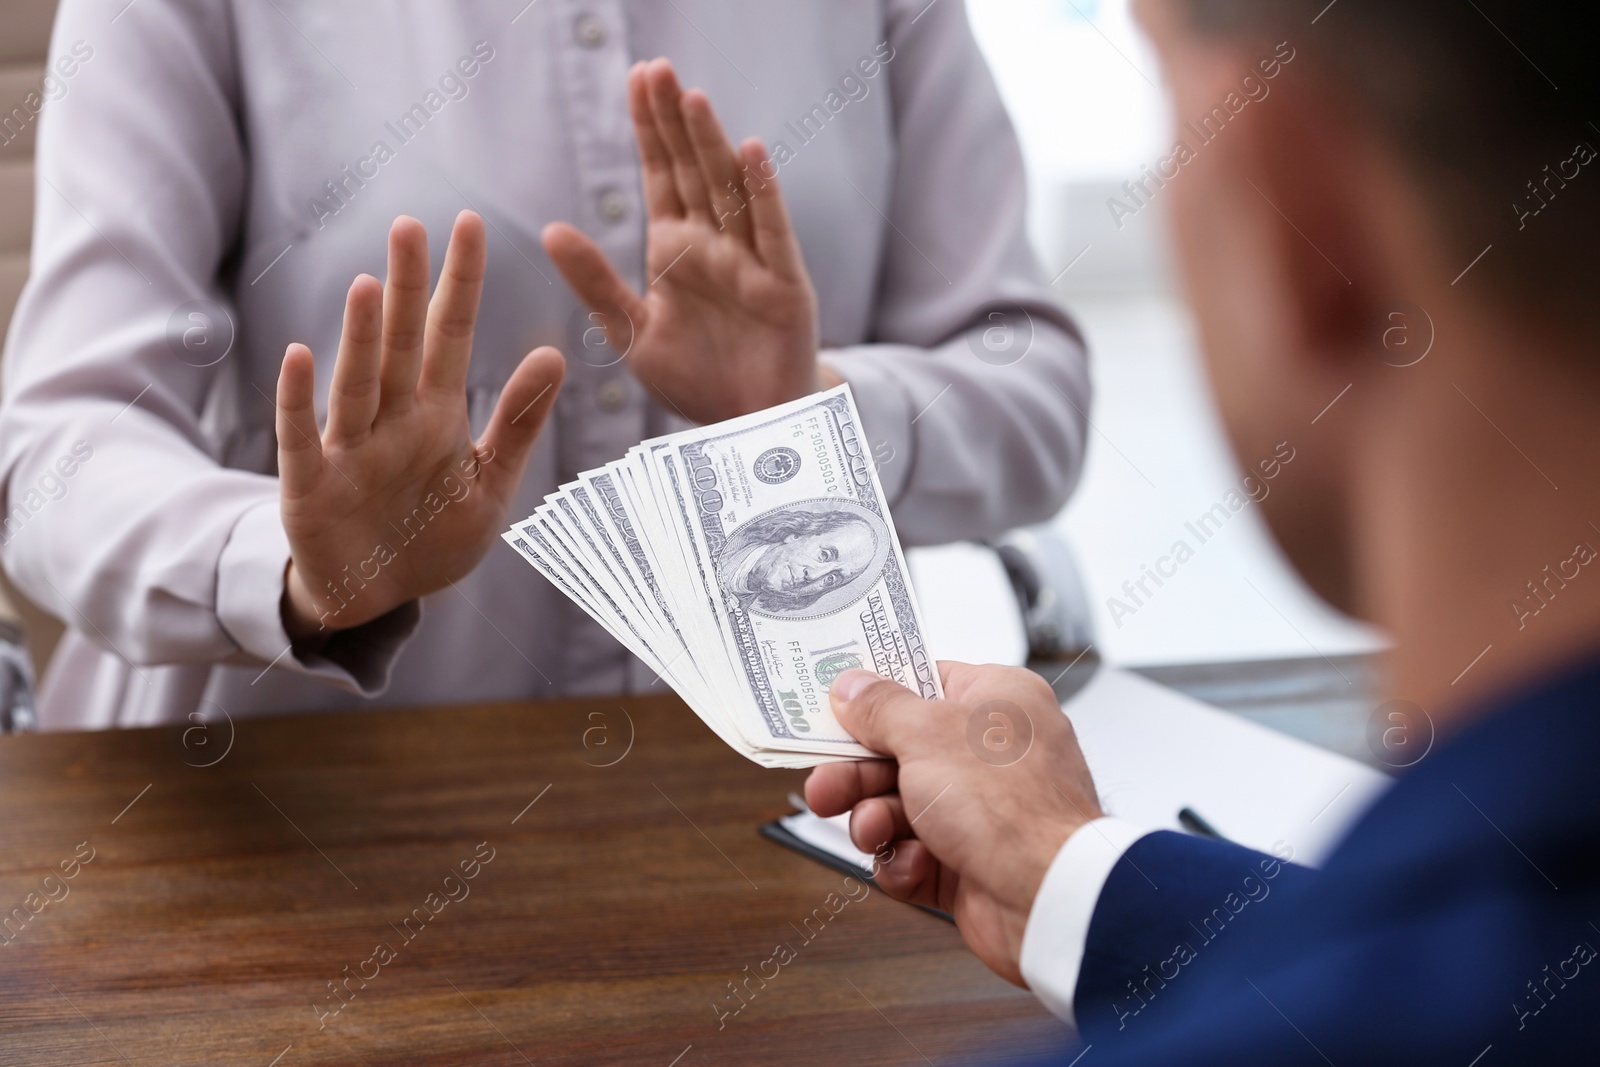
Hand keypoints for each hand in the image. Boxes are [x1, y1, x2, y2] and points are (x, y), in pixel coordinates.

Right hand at [276, 212, 565, 639]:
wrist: (378, 599)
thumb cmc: (431, 537)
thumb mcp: (489, 485)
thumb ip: (517, 423)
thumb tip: (555, 353)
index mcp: (436, 416)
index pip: (451, 336)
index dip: (460, 283)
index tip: (470, 224)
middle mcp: (391, 421)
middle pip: (402, 344)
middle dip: (408, 288)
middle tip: (410, 225)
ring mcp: (349, 450)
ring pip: (357, 383)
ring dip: (362, 337)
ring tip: (371, 286)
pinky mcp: (311, 486)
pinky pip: (302, 437)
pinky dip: (298, 400)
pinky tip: (298, 356)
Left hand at [542, 58, 823, 424]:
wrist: (748, 429)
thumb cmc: (696, 379)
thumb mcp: (632, 332)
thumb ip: (595, 281)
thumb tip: (551, 228)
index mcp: (676, 250)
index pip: (661, 176)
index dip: (650, 130)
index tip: (637, 78)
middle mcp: (714, 246)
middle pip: (692, 171)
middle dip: (675, 121)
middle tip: (657, 68)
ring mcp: (751, 262)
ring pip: (728, 192)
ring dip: (711, 145)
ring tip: (692, 98)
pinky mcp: (783, 287)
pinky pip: (771, 233)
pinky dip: (763, 194)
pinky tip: (750, 152)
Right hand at [805, 663, 1102, 986]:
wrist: (1050, 899)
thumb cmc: (1007, 805)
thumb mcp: (926, 734)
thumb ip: (880, 708)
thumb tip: (851, 686)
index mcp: (996, 700)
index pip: (922, 683)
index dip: (873, 699)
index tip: (830, 709)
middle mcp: (991, 751)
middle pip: (899, 751)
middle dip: (857, 774)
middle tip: (825, 787)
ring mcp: (981, 810)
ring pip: (898, 806)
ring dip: (875, 820)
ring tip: (872, 831)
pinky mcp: (969, 862)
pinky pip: (914, 854)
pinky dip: (905, 861)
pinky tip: (915, 864)